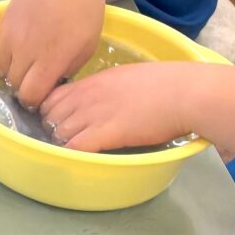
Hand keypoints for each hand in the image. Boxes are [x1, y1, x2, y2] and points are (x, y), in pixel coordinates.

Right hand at [0, 0, 106, 108]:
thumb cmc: (84, 10)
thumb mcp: (87, 46)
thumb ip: (68, 69)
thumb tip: (52, 84)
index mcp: (50, 58)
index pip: (30, 95)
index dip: (36, 100)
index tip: (44, 96)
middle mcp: (25, 50)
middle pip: (14, 84)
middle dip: (24, 88)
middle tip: (36, 81)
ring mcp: (10, 36)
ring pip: (0, 69)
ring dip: (12, 73)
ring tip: (26, 66)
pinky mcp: (1, 23)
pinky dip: (4, 56)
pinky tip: (19, 50)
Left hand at [42, 62, 212, 152]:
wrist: (184, 93)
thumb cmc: (164, 83)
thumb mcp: (125, 77)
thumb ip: (106, 87)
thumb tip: (101, 98)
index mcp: (92, 82)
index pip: (52, 96)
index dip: (50, 111)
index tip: (57, 121)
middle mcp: (87, 96)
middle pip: (50, 115)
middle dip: (52, 129)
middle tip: (64, 140)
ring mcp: (94, 114)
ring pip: (59, 131)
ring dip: (62, 144)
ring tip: (73, 152)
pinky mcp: (107, 133)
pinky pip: (76, 146)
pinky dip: (73, 154)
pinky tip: (80, 158)